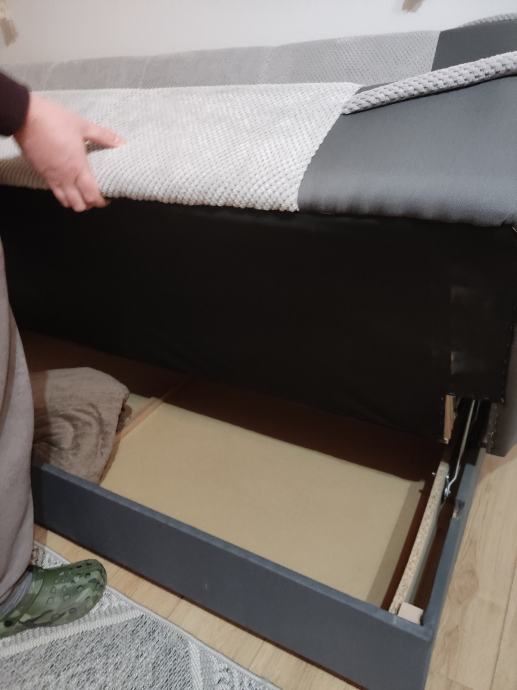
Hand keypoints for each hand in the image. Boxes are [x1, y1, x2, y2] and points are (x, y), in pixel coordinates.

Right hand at [14, 93, 123, 211]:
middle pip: (79, 205)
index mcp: (78, 167)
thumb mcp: (83, 126)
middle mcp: (65, 177)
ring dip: (75, 201)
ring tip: (82, 193)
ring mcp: (51, 177)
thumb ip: (103, 136)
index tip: (107, 199)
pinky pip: (54, 191)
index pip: (91, 195)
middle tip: (95, 197)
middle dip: (89, 205)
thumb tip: (121, 142)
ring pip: (65, 201)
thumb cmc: (54, 120)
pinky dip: (62, 194)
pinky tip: (67, 185)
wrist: (25, 116)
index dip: (101, 202)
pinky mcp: (41, 173)